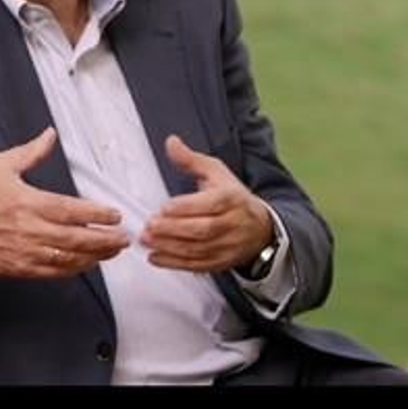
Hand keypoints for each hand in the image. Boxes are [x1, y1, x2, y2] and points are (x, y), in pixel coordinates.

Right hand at [0, 127, 128, 278]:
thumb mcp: (0, 165)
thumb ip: (30, 152)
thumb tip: (50, 134)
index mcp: (28, 203)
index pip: (71, 210)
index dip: (96, 214)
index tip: (114, 215)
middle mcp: (31, 229)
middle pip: (77, 238)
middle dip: (105, 239)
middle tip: (124, 237)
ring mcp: (28, 252)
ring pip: (70, 258)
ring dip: (96, 256)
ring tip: (113, 250)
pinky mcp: (23, 268)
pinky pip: (56, 273)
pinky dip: (76, 269)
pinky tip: (89, 263)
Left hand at [141, 134, 272, 273]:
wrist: (261, 229)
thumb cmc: (233, 197)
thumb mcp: (216, 173)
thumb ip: (191, 160)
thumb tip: (171, 142)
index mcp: (231, 198)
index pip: (211, 204)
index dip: (187, 207)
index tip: (164, 207)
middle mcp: (232, 223)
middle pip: (203, 229)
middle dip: (173, 229)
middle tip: (149, 226)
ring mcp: (228, 246)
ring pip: (198, 250)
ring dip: (169, 247)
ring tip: (147, 240)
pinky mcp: (221, 262)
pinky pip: (197, 266)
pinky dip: (175, 264)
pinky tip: (155, 257)